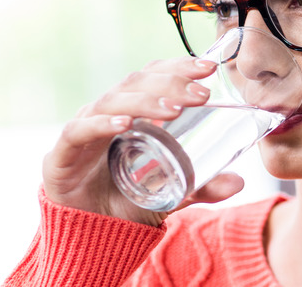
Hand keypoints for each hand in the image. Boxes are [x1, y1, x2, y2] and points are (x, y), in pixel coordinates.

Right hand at [42, 57, 244, 225]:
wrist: (88, 234)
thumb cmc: (127, 200)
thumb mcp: (173, 192)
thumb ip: (202, 186)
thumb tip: (238, 182)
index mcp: (133, 111)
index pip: (155, 77)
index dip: (179, 67)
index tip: (209, 67)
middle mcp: (107, 112)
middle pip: (137, 83)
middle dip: (171, 83)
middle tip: (201, 94)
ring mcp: (84, 129)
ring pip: (113, 101)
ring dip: (146, 101)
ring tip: (175, 109)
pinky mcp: (62, 153)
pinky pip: (80, 131)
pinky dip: (102, 123)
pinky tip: (125, 123)